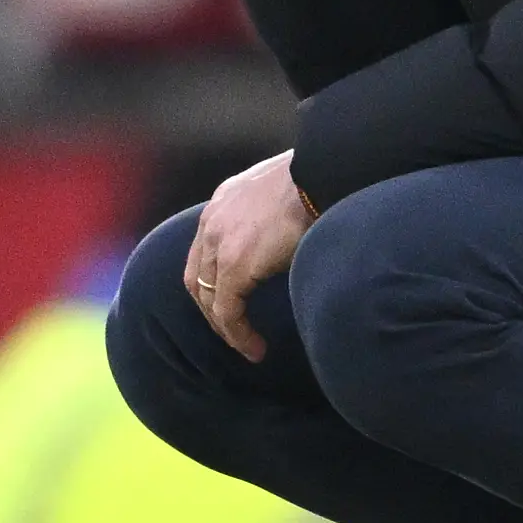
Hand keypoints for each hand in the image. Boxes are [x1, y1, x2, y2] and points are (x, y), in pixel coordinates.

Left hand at [185, 149, 316, 361]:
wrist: (324, 173)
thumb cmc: (319, 179)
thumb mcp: (285, 191)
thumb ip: (275, 211)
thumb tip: (291, 229)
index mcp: (224, 201)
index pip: (205, 251)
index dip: (214, 281)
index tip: (233, 302)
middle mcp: (212, 221)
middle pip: (197, 278)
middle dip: (212, 310)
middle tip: (234, 332)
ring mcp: (220, 243)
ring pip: (209, 299)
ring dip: (225, 328)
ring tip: (246, 346)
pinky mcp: (235, 265)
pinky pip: (227, 311)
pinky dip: (238, 334)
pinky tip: (255, 348)